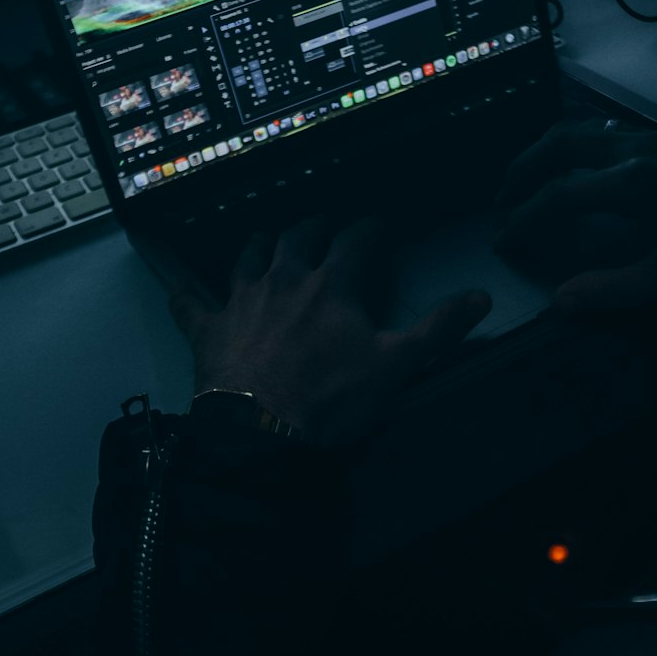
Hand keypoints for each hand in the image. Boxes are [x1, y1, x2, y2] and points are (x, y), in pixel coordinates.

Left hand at [170, 216, 490, 445]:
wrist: (259, 433)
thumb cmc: (330, 398)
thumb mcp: (397, 365)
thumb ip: (439, 328)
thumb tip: (481, 295)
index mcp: (332, 283)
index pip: (357, 238)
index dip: (371, 226)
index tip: (380, 221)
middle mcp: (284, 278)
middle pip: (299, 235)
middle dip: (315, 225)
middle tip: (325, 224)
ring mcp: (240, 299)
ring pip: (248, 255)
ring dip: (260, 243)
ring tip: (268, 237)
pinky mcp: (207, 328)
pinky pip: (188, 302)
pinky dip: (184, 292)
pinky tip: (176, 284)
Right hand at [494, 123, 656, 314]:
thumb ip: (610, 289)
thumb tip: (559, 301)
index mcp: (634, 184)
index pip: (558, 195)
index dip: (524, 219)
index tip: (505, 241)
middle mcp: (640, 150)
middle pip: (560, 143)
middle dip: (523, 169)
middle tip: (502, 200)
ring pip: (586, 130)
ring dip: (550, 153)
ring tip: (532, 182)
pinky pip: (612, 132)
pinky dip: (583, 147)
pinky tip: (584, 174)